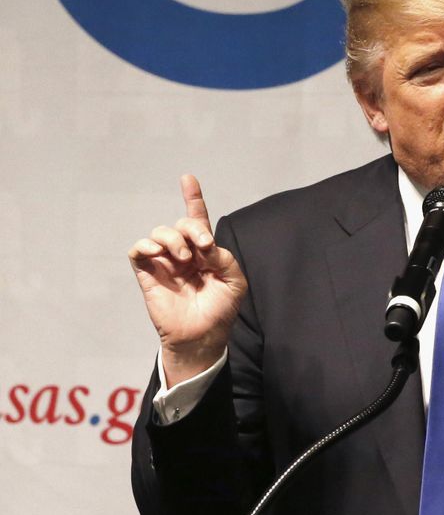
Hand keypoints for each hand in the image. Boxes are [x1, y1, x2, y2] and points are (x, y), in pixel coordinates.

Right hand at [128, 174, 246, 386]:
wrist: (202, 336)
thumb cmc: (220, 309)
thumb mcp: (234, 281)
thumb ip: (224, 257)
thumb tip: (206, 243)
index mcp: (205, 251)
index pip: (197, 220)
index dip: (192, 198)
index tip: (187, 178)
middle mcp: (183, 253)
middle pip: (181, 223)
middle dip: (192, 227)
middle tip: (204, 246)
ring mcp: (164, 263)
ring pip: (159, 233)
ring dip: (173, 239)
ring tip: (185, 259)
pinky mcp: (148, 274)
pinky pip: (138, 250)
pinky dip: (146, 246)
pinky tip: (158, 253)